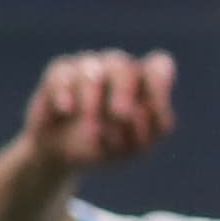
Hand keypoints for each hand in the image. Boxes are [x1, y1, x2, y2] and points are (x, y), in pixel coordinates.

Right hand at [19, 49, 176, 174]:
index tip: (151, 109)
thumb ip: (148, 129)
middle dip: (124, 91)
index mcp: (145, 84)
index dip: (158, 83)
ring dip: (92, 99)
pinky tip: (67, 110)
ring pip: (92, 69)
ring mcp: (89, 67)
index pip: (159, 66)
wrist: (62, 154)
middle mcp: (119, 70)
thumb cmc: (107, 146)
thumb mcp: (133, 147)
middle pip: (124, 67)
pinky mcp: (60, 73)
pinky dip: (65, 91)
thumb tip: (135, 114)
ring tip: (91, 127)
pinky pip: (62, 75)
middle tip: (120, 116)